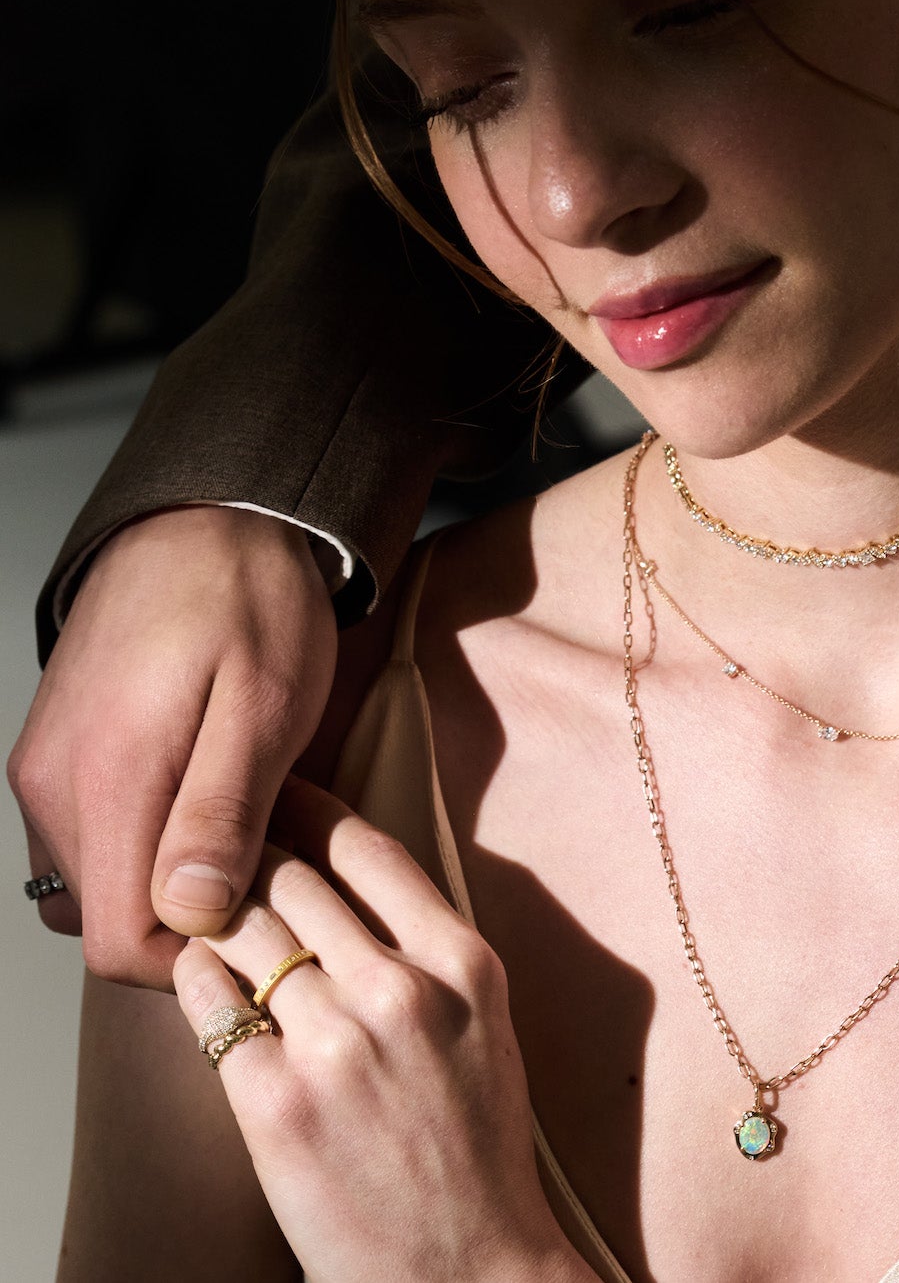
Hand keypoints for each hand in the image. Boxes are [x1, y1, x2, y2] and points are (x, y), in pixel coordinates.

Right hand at [7, 505, 335, 987]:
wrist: (207, 520)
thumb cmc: (252, 603)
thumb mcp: (267, 704)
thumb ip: (223, 812)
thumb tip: (189, 915)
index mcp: (107, 783)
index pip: (121, 946)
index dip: (200, 953)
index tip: (267, 911)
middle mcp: (55, 788)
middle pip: (108, 923)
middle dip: (194, 918)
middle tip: (274, 854)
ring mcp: (48, 771)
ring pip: (98, 886)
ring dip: (171, 881)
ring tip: (249, 822)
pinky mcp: (58, 754)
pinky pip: (91, 839)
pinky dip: (146, 844)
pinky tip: (208, 801)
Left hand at [173, 780, 591, 1282]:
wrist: (467, 1263)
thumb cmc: (478, 1141)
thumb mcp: (484, 1019)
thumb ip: (430, 945)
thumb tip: (355, 879)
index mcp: (463, 961)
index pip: (369, 847)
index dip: (312, 806)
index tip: (281, 792)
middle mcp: (401, 989)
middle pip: (295, 879)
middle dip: (251, 856)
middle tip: (221, 843)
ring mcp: (335, 1045)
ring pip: (245, 932)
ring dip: (216, 911)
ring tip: (203, 903)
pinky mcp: (274, 1102)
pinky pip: (210, 1005)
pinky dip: (195, 978)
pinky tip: (197, 973)